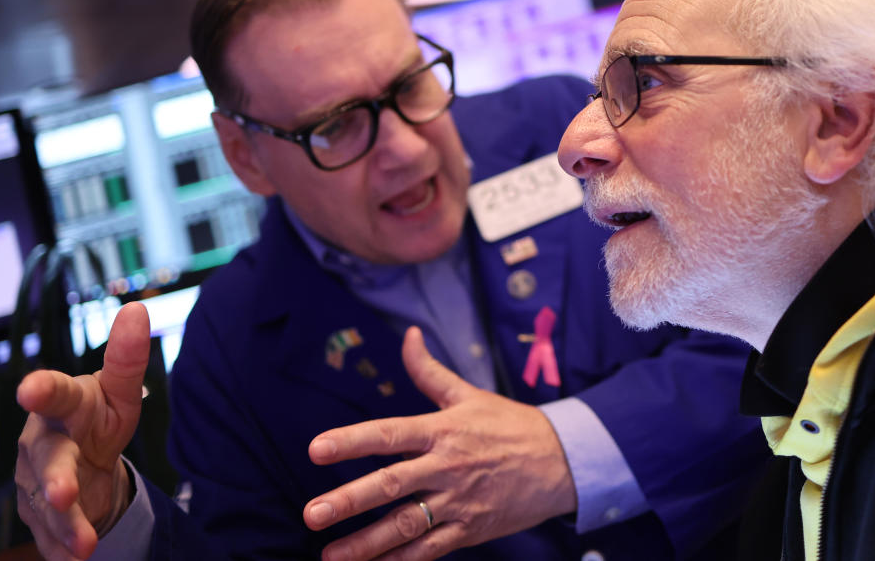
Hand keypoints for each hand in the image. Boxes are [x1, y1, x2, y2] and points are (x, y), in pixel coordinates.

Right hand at [14, 303, 149, 559]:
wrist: (83, 461)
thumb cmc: (97, 416)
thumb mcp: (119, 390)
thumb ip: (126, 357)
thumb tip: (137, 309)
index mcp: (63, 407)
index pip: (53, 395)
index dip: (42, 391)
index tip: (30, 389)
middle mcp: (43, 445)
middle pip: (48, 462)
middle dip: (54, 479)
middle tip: (63, 493)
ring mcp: (38, 485)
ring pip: (48, 508)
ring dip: (66, 526)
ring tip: (86, 545)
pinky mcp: (43, 520)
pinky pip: (52, 539)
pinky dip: (65, 551)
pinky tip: (78, 560)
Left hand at [304, 326, 576, 560]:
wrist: (563, 461)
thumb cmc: (510, 424)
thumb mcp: (469, 394)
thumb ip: (429, 371)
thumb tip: (407, 335)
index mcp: (443, 430)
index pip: (390, 434)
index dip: (352, 441)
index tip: (316, 450)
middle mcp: (448, 466)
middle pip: (391, 485)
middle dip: (348, 501)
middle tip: (311, 514)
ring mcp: (459, 502)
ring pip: (406, 525)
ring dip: (366, 543)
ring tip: (330, 555)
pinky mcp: (471, 530)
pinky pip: (430, 549)